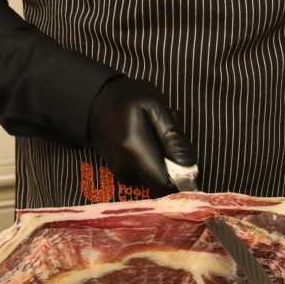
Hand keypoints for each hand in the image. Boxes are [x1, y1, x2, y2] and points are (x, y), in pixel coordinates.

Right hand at [87, 76, 195, 193]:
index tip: (188, 168)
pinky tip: (148, 145)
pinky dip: (155, 163)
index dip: (183, 182)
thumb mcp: (155, 105)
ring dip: (165, 163)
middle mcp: (126, 168)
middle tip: (170, 141)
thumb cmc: (128, 99)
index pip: (166, 184)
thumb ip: (172, 136)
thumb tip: (188, 167)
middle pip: (164, 184)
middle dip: (175, 168)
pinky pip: (149, 176)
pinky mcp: (123, 175)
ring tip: (156, 139)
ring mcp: (122, 174)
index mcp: (135, 149)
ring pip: (158, 180)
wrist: (96, 102)